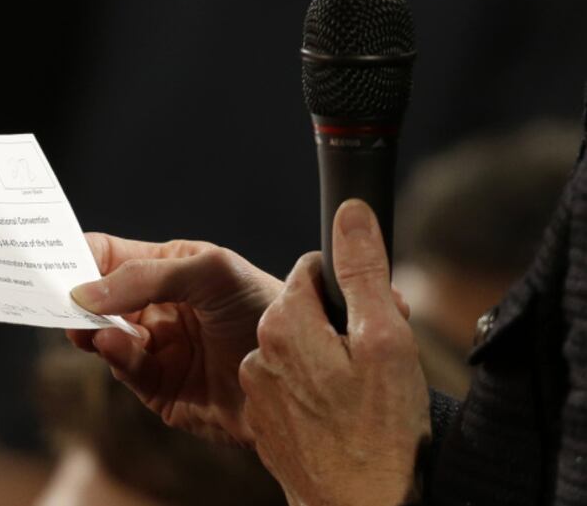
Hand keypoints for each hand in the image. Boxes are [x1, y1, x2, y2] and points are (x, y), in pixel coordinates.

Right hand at [67, 233, 281, 444]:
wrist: (305, 371)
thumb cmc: (264, 305)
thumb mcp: (210, 272)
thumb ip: (148, 276)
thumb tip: (84, 290)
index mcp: (165, 269)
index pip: (107, 256)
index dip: (76, 255)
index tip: (46, 259)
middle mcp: (155, 307)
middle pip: (95, 298)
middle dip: (71, 296)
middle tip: (48, 296)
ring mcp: (155, 347)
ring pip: (102, 336)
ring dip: (89, 328)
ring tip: (83, 323)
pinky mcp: (159, 388)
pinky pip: (125, 369)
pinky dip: (114, 355)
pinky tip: (113, 344)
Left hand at [239, 200, 430, 505]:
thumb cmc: (381, 430)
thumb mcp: (384, 339)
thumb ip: (362, 271)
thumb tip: (351, 212)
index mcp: (284, 323)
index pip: (311, 272)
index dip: (348, 284)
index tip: (373, 309)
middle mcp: (258, 352)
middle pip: (303, 311)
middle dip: (340, 321)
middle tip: (378, 354)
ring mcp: (257, 390)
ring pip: (297, 349)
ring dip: (327, 357)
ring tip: (363, 390)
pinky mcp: (263, 421)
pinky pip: (289, 385)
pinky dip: (314, 390)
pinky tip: (342, 414)